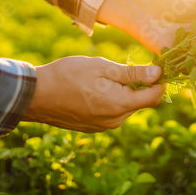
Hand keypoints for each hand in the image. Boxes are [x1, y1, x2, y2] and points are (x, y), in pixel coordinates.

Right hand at [24, 56, 164, 132]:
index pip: (154, 97)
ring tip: (103, 78)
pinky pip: (112, 113)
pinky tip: (94, 89)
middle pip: (140, 102)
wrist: (36, 95)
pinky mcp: (93, 127)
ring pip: (125, 107)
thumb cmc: (69, 75)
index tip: (156, 67)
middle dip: (139, 86)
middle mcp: (115, 121)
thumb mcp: (103, 68)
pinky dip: (111, 101)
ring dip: (123, 93)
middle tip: (124, 68)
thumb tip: (158, 73)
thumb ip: (133, 73)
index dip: (159, 81)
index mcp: (120, 105)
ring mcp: (103, 126)